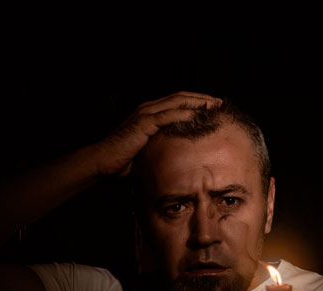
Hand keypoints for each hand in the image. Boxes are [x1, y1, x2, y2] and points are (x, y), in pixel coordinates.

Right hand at [91, 92, 221, 176]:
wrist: (103, 161)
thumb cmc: (122, 159)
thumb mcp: (147, 149)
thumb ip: (160, 145)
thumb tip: (176, 154)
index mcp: (150, 113)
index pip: (177, 102)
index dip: (196, 102)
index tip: (212, 107)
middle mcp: (148, 109)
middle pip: (180, 97)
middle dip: (201, 99)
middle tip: (219, 102)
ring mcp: (146, 114)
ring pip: (177, 102)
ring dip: (197, 102)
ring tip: (213, 105)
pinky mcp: (143, 123)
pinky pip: (168, 115)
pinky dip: (184, 113)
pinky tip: (198, 114)